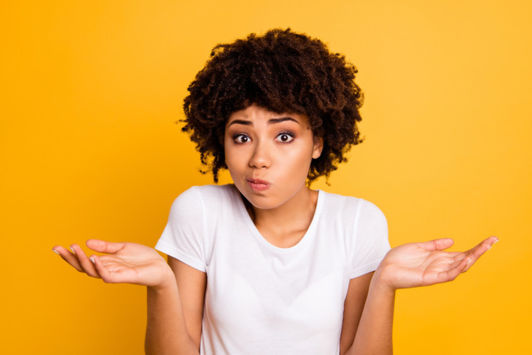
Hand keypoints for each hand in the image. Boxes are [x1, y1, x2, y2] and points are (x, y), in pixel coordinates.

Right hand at [52, 240, 173, 289]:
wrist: (161, 268)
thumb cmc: (143, 259)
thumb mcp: (122, 248)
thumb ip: (106, 247)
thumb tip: (87, 242)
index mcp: (105, 262)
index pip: (83, 260)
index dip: (70, 255)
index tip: (56, 247)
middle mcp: (107, 270)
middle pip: (83, 267)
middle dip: (70, 258)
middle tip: (58, 248)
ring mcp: (114, 275)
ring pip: (93, 271)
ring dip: (83, 261)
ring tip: (76, 249)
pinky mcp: (124, 278)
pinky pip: (108, 275)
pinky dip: (100, 268)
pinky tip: (94, 258)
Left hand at [375, 236, 498, 289]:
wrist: (384, 270)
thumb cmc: (399, 259)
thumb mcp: (419, 247)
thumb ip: (435, 245)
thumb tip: (452, 241)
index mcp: (439, 258)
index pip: (463, 253)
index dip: (477, 248)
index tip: (491, 239)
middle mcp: (441, 266)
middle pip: (465, 259)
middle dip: (479, 251)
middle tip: (492, 242)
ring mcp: (436, 273)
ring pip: (459, 267)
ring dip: (471, 258)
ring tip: (482, 249)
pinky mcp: (429, 278)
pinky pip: (446, 275)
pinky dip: (456, 269)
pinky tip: (464, 261)